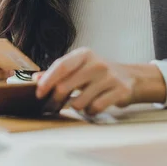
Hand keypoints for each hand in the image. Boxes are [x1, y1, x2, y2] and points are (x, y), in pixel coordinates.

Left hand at [34, 47, 166, 114]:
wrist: (130, 77)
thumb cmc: (98, 73)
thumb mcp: (79, 66)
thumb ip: (59, 72)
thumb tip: (37, 78)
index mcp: (84, 54)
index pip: (61, 66)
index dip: (47, 81)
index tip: (39, 93)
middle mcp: (97, 64)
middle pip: (66, 86)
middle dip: (56, 99)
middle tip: (52, 105)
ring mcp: (109, 77)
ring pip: (79, 102)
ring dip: (76, 107)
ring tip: (81, 102)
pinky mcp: (120, 91)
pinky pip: (95, 108)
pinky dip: (90, 111)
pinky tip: (92, 106)